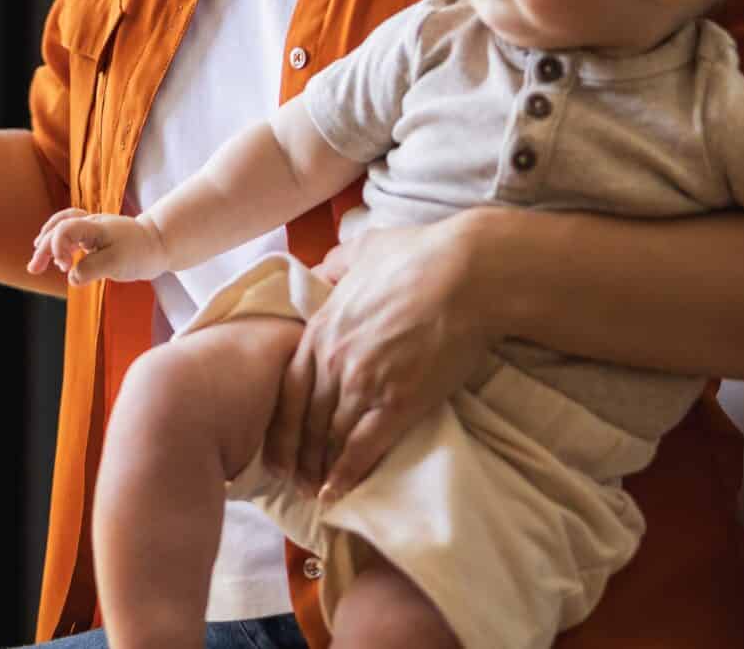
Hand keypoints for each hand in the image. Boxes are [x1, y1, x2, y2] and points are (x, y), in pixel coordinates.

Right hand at [27, 208, 167, 284]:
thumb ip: (91, 269)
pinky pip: (69, 234)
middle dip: (43, 248)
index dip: (57, 246)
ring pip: (60, 229)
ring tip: (36, 263)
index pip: (65, 228)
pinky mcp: (94, 237)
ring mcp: (91, 229)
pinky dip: (58, 243)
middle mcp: (89, 224)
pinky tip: (56, 257)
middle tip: (34, 269)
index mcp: (94, 227)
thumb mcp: (117, 264)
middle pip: (57, 229)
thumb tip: (71, 277)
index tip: (65, 267)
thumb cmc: (140, 252)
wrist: (158, 243)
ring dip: (46, 244)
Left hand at [264, 216, 496, 499]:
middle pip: (305, 418)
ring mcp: (364, 382)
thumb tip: (323, 266)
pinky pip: (363, 446)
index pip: (288, 386)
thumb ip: (338, 262)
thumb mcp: (366, 249)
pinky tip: (336, 494)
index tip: (277, 442)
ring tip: (312, 493)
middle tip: (290, 480)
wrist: (467, 273)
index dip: (280, 420)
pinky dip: (347, 474)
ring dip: (318, 469)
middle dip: (295, 453)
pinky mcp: (398, 402)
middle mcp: (335, 359)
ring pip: (330, 437)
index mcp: (324, 326)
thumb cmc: (421, 255)